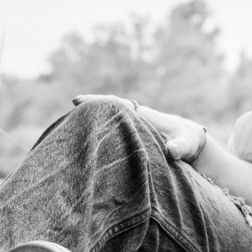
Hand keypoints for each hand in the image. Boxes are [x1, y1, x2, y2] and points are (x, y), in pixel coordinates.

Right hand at [72, 94, 208, 161]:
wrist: (190, 144)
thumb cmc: (187, 141)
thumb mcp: (186, 144)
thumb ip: (180, 146)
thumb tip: (172, 151)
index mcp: (142, 117)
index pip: (116, 105)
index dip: (97, 102)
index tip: (77, 101)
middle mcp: (131, 122)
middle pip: (104, 114)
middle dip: (85, 115)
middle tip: (61, 120)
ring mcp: (128, 132)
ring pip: (104, 127)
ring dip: (87, 128)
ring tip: (62, 136)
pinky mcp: (127, 143)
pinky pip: (108, 138)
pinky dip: (95, 140)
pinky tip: (79, 150)